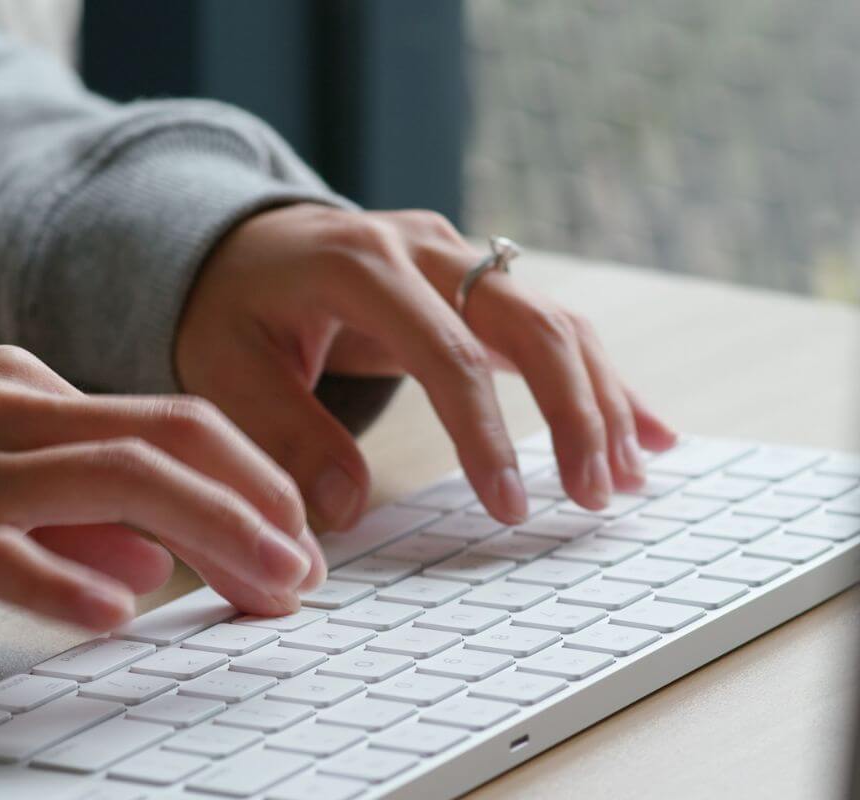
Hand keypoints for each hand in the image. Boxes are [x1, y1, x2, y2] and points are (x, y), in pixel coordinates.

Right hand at [0, 346, 324, 648]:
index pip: (168, 419)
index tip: (294, 538)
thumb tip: (152, 553)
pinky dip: (66, 577)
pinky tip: (118, 610)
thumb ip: (73, 503)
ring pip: (106, 481)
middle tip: (305, 570)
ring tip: (266, 588)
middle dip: (252, 504)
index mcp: (28, 388)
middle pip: (160, 441)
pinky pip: (2, 553)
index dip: (249, 478)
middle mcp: (4, 414)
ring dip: (206, 537)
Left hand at [177, 204, 676, 529]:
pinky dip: (599, 378)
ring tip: (626, 480)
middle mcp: (423, 246)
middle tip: (596, 496)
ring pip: (555, 320)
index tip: (508, 508)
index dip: (482, 433)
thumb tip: (343, 510)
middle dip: (574, 412)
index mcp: (357, 263)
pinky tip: (648, 428)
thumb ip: (282, 431)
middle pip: (528, 321)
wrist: (241, 244)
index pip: (443, 350)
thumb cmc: (230, 306)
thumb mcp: (224, 366)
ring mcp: (457, 257)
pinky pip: (551, 324)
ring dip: (600, 399)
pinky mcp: (475, 280)